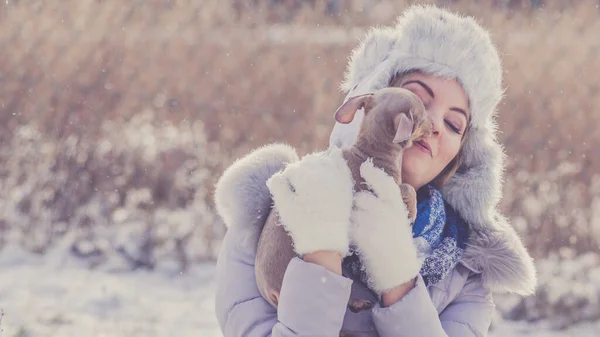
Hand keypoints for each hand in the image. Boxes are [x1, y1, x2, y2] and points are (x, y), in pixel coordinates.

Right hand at [266, 147, 353, 255]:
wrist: (326, 241)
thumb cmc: (302, 224)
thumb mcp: (284, 205)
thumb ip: (278, 184)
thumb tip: (279, 174)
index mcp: (305, 176)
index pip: (292, 170)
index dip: (287, 180)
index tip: (288, 191)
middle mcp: (322, 173)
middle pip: (307, 163)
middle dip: (301, 171)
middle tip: (298, 186)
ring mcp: (336, 178)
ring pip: (323, 160)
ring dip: (315, 163)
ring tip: (310, 174)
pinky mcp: (346, 185)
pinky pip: (341, 164)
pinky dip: (336, 158)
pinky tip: (334, 154)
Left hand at [350, 159, 420, 293]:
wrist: (397, 272)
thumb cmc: (394, 243)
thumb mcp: (397, 219)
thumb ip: (386, 201)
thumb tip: (368, 183)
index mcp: (398, 207)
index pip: (385, 184)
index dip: (374, 174)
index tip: (364, 167)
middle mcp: (390, 213)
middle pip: (362, 198)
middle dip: (355, 204)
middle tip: (356, 213)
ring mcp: (378, 225)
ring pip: (353, 212)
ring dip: (349, 218)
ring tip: (356, 230)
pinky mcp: (367, 238)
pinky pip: (349, 227)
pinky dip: (347, 232)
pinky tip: (352, 239)